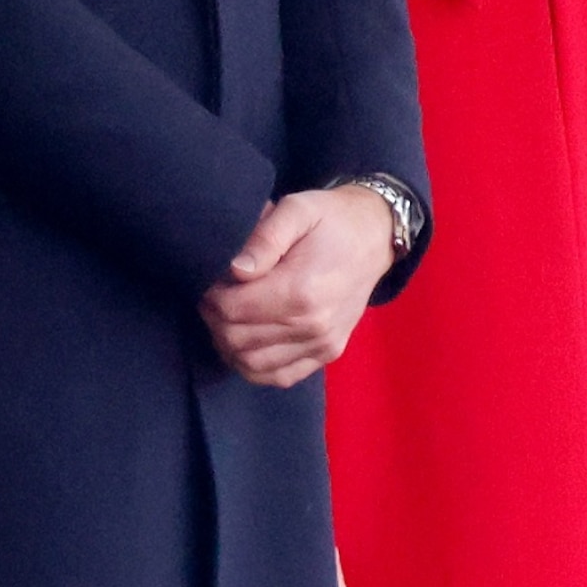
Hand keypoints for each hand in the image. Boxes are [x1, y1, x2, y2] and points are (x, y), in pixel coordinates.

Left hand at [201, 187, 394, 387]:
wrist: (374, 237)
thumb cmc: (330, 219)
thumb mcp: (297, 209)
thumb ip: (264, 238)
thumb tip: (236, 271)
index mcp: (301, 290)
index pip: (232, 310)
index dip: (211, 299)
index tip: (213, 283)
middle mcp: (312, 325)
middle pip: (237, 340)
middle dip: (215, 321)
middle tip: (216, 300)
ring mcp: (322, 344)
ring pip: (252, 365)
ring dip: (229, 345)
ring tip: (228, 320)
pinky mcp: (328, 353)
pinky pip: (279, 377)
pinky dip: (254, 367)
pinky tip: (247, 344)